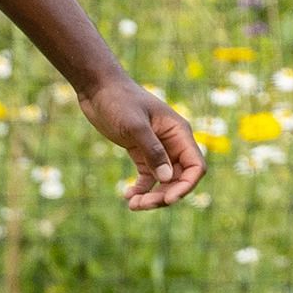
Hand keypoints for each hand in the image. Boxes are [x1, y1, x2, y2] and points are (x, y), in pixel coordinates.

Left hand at [77, 76, 204, 210]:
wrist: (97, 88)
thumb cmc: (118, 100)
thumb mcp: (134, 125)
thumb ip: (152, 151)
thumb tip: (168, 179)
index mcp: (178, 132)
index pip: (195, 166)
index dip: (186, 186)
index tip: (168, 199)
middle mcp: (172, 142)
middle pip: (179, 178)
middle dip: (165, 195)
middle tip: (142, 205)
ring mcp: (157, 148)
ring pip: (164, 181)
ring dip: (152, 196)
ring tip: (133, 204)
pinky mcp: (141, 152)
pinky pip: (148, 178)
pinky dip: (141, 189)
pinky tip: (127, 195)